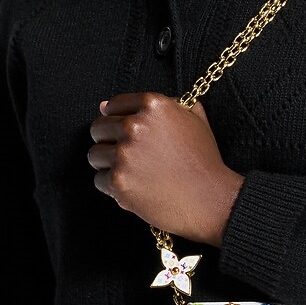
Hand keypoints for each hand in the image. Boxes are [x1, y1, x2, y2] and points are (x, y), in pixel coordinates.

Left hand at [87, 91, 244, 245]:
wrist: (211, 200)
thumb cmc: (205, 162)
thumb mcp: (195, 121)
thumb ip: (168, 105)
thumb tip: (115, 104)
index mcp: (153, 105)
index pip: (114, 104)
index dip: (115, 118)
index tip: (120, 130)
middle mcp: (135, 125)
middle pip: (99, 128)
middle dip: (108, 141)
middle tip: (126, 155)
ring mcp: (124, 154)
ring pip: (94, 154)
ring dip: (107, 164)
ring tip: (129, 172)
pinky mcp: (118, 181)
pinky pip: (99, 180)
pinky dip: (112, 187)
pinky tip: (132, 188)